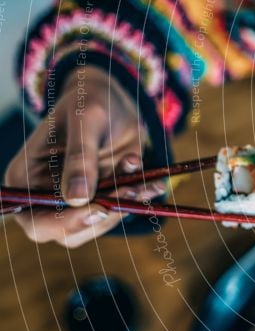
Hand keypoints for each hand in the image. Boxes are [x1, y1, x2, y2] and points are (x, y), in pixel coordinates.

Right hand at [4, 65, 165, 247]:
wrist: (113, 98)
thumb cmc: (89, 100)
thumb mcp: (85, 121)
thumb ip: (81, 158)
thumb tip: (78, 200)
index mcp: (25, 179)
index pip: (36, 222)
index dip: (64, 224)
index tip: (98, 209)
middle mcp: (47, 196)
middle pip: (70, 232)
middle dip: (104, 214)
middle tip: (130, 188)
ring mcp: (77, 199)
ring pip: (100, 224)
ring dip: (125, 203)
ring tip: (135, 167)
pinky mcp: (103, 196)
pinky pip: (122, 209)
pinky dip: (140, 197)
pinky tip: (153, 181)